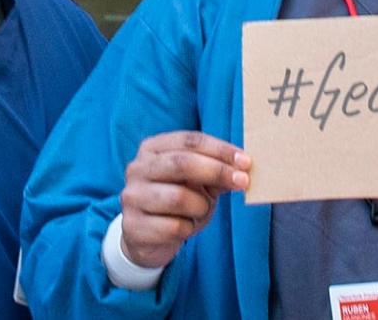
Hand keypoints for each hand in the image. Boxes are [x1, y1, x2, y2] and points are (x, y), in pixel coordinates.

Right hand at [119, 131, 251, 268]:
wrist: (146, 238)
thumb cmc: (177, 202)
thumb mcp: (197, 182)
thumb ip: (216, 171)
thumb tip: (243, 167)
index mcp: (153, 149)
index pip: (190, 140)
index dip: (220, 149)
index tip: (245, 161)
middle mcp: (137, 169)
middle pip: (182, 163)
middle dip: (217, 172)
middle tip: (243, 181)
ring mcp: (132, 197)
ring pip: (179, 198)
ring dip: (201, 207)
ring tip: (201, 211)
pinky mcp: (133, 227)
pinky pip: (174, 227)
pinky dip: (189, 228)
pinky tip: (184, 228)